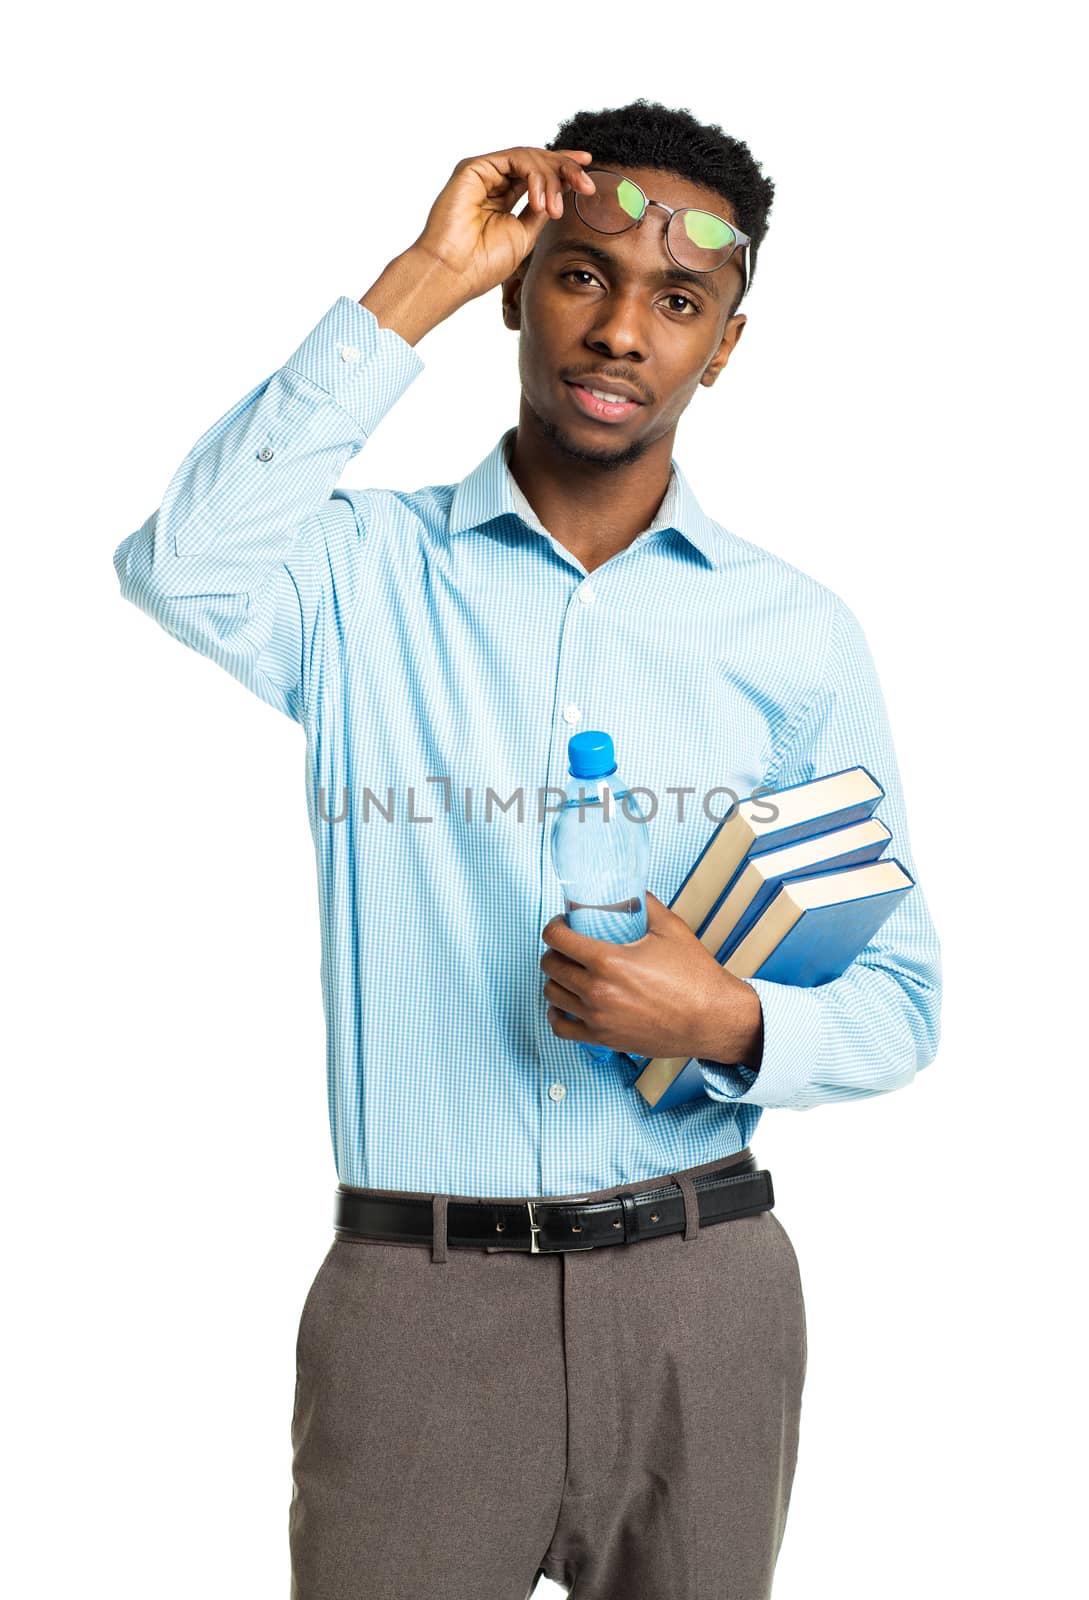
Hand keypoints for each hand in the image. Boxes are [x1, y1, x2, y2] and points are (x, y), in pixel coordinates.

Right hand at [412, 146, 597, 306]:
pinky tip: (539, 200)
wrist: (455, 272)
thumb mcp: (526, 235)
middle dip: (565, 169)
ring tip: (555, 209)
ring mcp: (483, 173)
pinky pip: (514, 159)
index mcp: (503, 197)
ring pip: (529, 158)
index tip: (588, 170)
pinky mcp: (474, 167)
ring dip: (550, 179)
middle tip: (586, 186)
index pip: (537, 175)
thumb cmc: (483, 263)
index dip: (563, 168)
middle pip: (537, 161)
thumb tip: (561, 192)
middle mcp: (493, 181)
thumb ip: (541, 210)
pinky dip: (534, 176)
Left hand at [539, 891, 763, 1064]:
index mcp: (608, 961)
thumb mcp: (670, 929)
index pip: (557, 938)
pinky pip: (561, 1028)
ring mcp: (597, 1018)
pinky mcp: (603, 1039)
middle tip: (567, 946)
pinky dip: (557, 1014)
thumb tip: (628, 891)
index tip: (562, 924)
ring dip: (555, 979)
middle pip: (550, 965)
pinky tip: (566, 1004)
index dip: (555, 926)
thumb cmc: (695, 977)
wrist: (712, 1019)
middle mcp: (597, 991)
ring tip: (569, 972)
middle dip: (554, 951)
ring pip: (552, 994)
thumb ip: (644, 904)